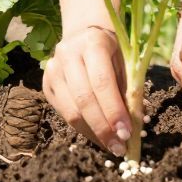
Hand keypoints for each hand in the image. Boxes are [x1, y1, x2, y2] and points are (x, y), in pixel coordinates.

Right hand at [44, 21, 131, 154]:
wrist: (84, 35)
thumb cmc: (112, 52)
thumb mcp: (125, 62)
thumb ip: (129, 90)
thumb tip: (136, 126)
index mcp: (92, 43)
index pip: (101, 81)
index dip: (114, 110)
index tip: (126, 133)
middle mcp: (68, 54)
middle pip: (84, 99)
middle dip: (103, 128)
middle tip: (119, 147)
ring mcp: (53, 69)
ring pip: (71, 111)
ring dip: (93, 133)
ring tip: (110, 145)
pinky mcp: (46, 84)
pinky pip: (64, 114)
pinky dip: (83, 130)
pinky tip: (98, 136)